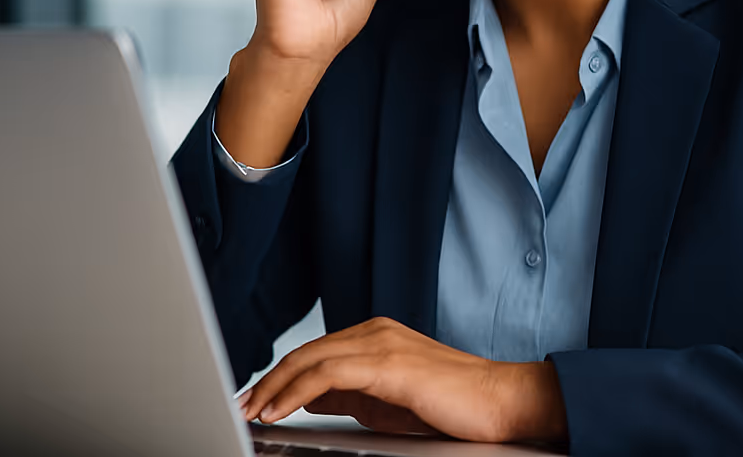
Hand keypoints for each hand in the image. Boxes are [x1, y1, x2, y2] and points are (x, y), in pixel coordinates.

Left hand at [236, 317, 567, 443]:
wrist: (500, 402)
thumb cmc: (451, 406)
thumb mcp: (387, 402)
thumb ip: (349, 395)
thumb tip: (310, 400)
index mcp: (375, 336)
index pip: (314, 353)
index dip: (279, 377)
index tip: (254, 400)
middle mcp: (375, 331)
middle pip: (305, 352)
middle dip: (268, 382)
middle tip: (242, 406)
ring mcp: (381, 343)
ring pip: (310, 359)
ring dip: (274, 388)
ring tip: (253, 411)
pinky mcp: (388, 363)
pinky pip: (328, 374)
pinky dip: (296, 392)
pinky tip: (280, 409)